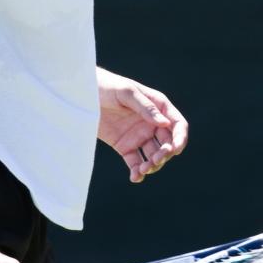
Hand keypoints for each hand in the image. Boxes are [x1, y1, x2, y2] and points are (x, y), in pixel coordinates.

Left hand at [98, 68, 188, 182]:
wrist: (82, 94)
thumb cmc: (107, 86)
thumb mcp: (127, 92)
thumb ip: (146, 107)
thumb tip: (165, 123)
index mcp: (157, 106)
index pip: (177, 124)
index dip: (180, 137)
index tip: (176, 149)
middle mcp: (151, 123)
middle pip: (167, 143)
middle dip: (165, 154)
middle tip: (155, 160)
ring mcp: (138, 136)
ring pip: (153, 155)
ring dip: (153, 165)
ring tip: (143, 170)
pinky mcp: (125, 146)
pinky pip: (135, 162)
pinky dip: (138, 172)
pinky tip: (135, 177)